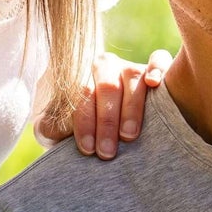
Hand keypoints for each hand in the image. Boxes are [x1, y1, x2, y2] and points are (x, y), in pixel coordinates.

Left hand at [39, 50, 171, 158]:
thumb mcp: (59, 128)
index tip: (88, 149)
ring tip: (128, 135)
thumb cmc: (81, 127)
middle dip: (106, 121)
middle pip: (107, 87)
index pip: (82, 96)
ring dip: (131, 107)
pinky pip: (159, 59)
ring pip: (133, 77)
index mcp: (80, 75)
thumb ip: (52, 127)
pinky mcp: (155, 68)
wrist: (101, 118)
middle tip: (107, 152)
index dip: (84, 123)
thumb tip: (55, 130)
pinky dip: (158, 67)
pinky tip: (154, 82)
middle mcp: (105, 66)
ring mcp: (130, 66)